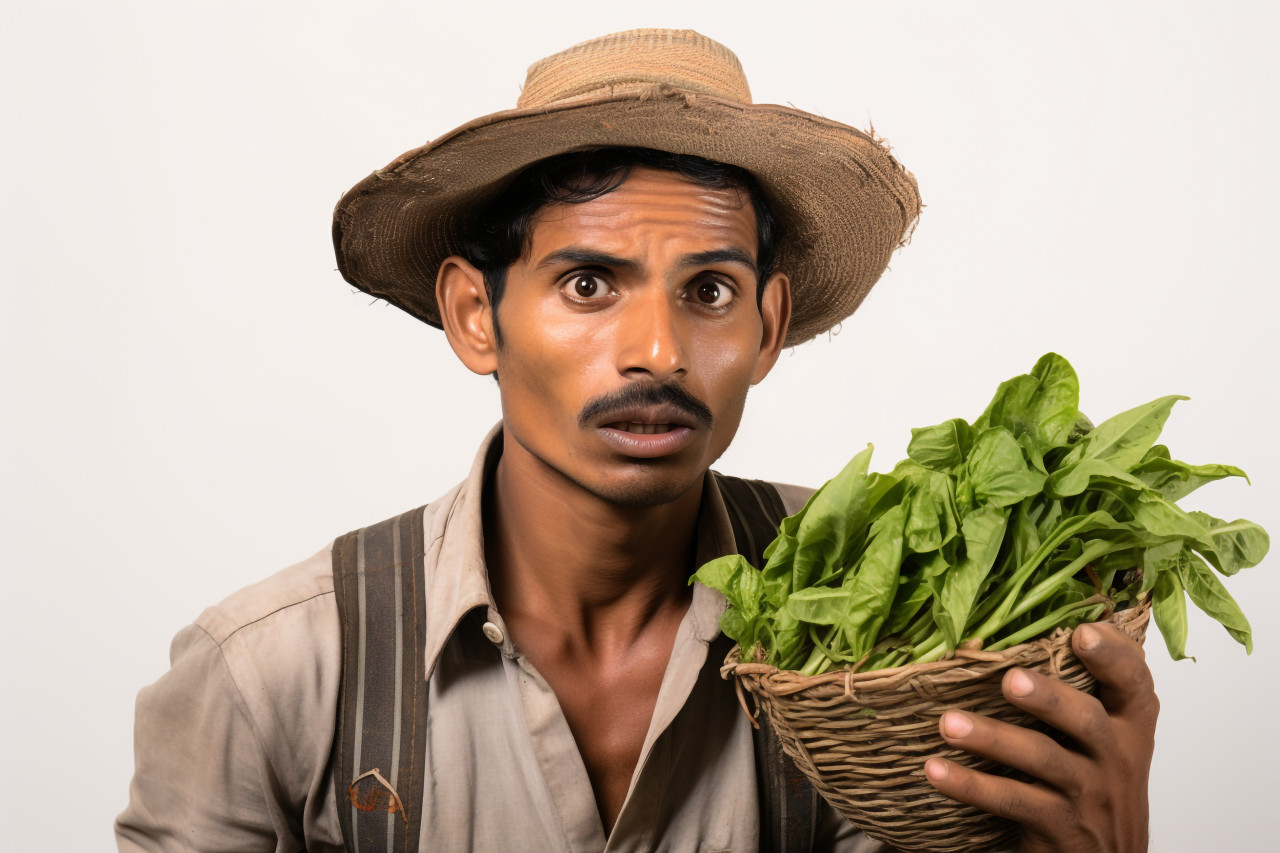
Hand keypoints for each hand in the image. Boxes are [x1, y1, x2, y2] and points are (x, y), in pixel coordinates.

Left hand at [922, 621, 1157, 851]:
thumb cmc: (1097, 785)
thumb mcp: (1107, 738)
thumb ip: (1084, 690)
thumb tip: (1031, 626)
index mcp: (1129, 725)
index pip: (1135, 682)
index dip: (1114, 655)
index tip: (1083, 631)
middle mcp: (1116, 756)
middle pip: (1086, 720)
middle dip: (1048, 697)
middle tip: (1009, 679)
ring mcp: (1089, 793)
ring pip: (1043, 760)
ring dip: (993, 739)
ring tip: (948, 724)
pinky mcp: (1061, 826)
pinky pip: (1013, 801)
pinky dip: (972, 786)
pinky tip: (937, 771)